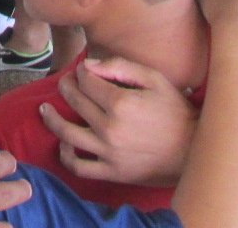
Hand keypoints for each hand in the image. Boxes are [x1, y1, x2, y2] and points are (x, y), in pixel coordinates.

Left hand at [39, 56, 196, 185]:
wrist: (193, 150)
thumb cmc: (175, 110)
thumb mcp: (154, 79)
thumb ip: (120, 67)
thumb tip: (89, 65)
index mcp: (121, 103)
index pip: (86, 81)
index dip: (82, 71)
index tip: (84, 69)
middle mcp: (110, 129)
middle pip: (75, 102)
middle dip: (66, 87)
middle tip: (66, 82)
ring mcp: (109, 153)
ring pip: (67, 134)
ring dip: (52, 119)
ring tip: (45, 109)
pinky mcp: (112, 172)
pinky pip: (79, 166)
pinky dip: (66, 155)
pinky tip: (63, 143)